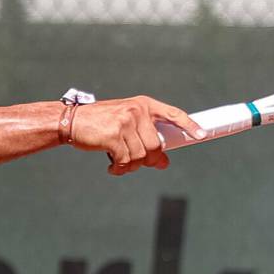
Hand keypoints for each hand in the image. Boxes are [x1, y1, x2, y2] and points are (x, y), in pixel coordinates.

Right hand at [65, 96, 203, 174]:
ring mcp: (125, 122)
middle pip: (156, 145)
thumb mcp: (126, 125)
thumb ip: (145, 139)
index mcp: (144, 104)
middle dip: (148, 160)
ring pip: (140, 156)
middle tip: (135, 164)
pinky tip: (112, 167)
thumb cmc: (100, 124)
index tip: (201, 135)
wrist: (71, 121)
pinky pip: (125, 161)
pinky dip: (119, 169)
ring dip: (130, 166)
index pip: (173, 114)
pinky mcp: (113, 136)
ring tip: (119, 164)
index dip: (189, 125)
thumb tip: (164, 162)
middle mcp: (137, 111)